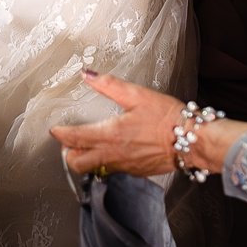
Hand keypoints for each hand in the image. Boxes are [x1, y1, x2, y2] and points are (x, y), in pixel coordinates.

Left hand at [51, 72, 191, 177]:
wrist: (191, 141)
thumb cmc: (167, 118)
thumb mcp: (137, 95)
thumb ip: (109, 85)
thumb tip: (88, 75)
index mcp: (110, 134)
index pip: (74, 138)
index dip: (60, 134)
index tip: (55, 129)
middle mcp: (113, 154)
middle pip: (77, 163)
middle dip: (68, 154)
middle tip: (69, 141)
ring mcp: (123, 166)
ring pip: (93, 169)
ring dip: (85, 160)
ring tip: (87, 146)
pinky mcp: (135, 171)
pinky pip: (111, 170)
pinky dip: (104, 162)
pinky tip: (111, 150)